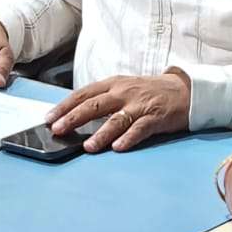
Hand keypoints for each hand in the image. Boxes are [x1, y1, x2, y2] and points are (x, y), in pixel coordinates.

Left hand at [44, 72, 191, 151]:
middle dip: (74, 118)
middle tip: (58, 130)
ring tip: (88, 147)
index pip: (83, 94)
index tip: (49, 117)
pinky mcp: (155, 117)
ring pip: (116, 119)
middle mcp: (123, 92)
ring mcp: (139, 105)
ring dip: (101, 134)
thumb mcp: (123, 88)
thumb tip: (75, 116)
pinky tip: (118, 147)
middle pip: (94, 105)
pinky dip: (128, 138)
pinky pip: (139, 129)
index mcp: (113, 84)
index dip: (65, 106)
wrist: (183, 90)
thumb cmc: (148, 92)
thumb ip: (102, 100)